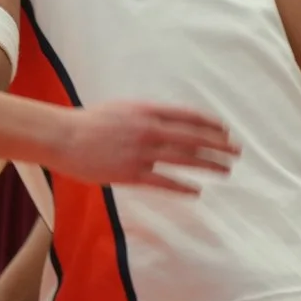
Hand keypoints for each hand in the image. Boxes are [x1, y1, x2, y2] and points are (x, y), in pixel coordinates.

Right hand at [51, 101, 236, 189]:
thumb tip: (167, 122)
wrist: (63, 137)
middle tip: (237, 151)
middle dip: (218, 144)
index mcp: (146, 110)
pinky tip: (197, 191)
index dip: (209, 124)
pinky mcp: (130, 173)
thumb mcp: (122, 109)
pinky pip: (163, 182)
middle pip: (192, 137)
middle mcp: (148, 129)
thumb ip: (146, 115)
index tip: (225, 130)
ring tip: (226, 170)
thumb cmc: (89, 122)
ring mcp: (140, 152)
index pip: (187, 116)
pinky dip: (183, 187)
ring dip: (208, 164)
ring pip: (184, 159)